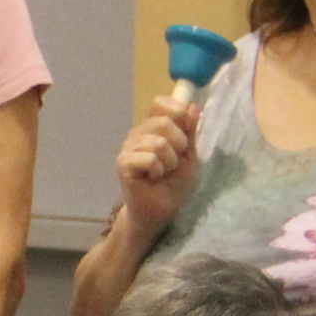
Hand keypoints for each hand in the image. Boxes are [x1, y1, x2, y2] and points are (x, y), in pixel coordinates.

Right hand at [114, 96, 203, 234]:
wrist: (162, 211)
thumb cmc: (174, 184)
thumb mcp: (190, 155)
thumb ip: (190, 131)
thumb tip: (193, 106)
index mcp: (153, 128)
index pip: (160, 104)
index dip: (176, 111)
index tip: (185, 130)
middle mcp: (138, 134)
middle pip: (164, 122)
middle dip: (180, 144)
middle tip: (174, 162)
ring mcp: (128, 148)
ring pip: (158, 143)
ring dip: (170, 162)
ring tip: (163, 173)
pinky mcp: (123, 163)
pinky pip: (149, 158)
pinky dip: (158, 170)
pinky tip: (152, 179)